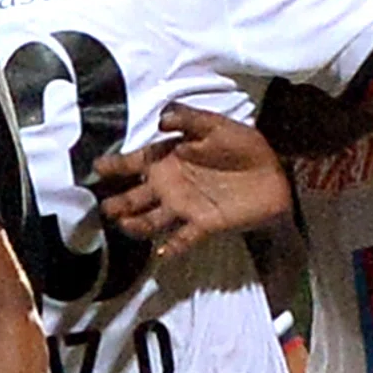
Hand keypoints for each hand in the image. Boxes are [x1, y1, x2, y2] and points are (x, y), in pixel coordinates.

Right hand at [95, 108, 291, 256]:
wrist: (275, 172)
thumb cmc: (243, 145)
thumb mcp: (216, 124)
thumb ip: (188, 120)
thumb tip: (160, 122)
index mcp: (169, 158)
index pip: (134, 163)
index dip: (114, 166)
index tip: (96, 168)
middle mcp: (170, 184)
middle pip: (135, 197)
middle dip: (117, 203)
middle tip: (105, 207)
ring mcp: (185, 207)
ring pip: (150, 220)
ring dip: (136, 225)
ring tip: (124, 225)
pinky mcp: (204, 225)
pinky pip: (182, 239)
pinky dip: (170, 247)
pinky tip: (160, 253)